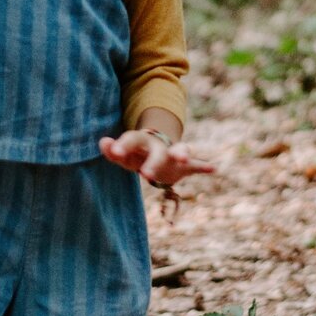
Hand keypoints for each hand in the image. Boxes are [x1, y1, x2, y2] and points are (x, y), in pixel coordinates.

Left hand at [100, 129, 215, 206]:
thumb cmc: (137, 157)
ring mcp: (173, 154)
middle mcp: (159, 146)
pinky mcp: (186, 165)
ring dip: (182, 153)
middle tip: (145, 176)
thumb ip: (113, 152)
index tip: (116, 152)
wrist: (159, 155)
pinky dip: (204, 166)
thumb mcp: (124, 156)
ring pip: (181, 150)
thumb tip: (102, 141)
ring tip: (184, 158)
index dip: (123, 145)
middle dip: (153, 162)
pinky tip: (212, 168)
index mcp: (142, 142)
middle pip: (157, 151)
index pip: (132, 140)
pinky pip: (196, 165)